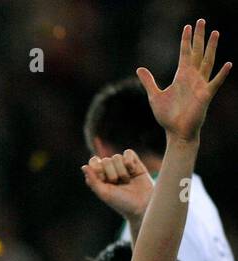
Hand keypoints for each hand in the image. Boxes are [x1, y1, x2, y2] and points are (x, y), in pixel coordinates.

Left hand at [81, 149, 153, 220]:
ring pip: (117, 157)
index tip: (104, 180)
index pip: (94, 162)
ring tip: (127, 181)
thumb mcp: (104, 193)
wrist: (142, 204)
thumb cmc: (121, 202)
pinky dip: (130, 162)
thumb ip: (93, 180)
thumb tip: (84, 166)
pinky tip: (133, 172)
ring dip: (122, 171)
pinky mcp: (134, 162)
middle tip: (118, 184)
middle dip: (112, 174)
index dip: (99, 169)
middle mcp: (109, 170)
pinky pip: (128, 152)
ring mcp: (122, 165)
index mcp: (99, 177)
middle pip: (106, 160)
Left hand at [138, 19, 230, 142]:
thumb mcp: (154, 96)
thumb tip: (139, 69)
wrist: (176, 132)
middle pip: (198, 52)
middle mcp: (193, 77)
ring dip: (211, 48)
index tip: (187, 27)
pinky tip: (228, 64)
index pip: (185, 53)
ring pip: (208, 62)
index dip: (185, 40)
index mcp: (182, 76)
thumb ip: (149, 82)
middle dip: (199, 37)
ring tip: (215, 33)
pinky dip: (221, 74)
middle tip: (200, 21)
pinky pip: (215, 83)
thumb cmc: (167, 115)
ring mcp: (200, 85)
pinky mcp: (205, 95)